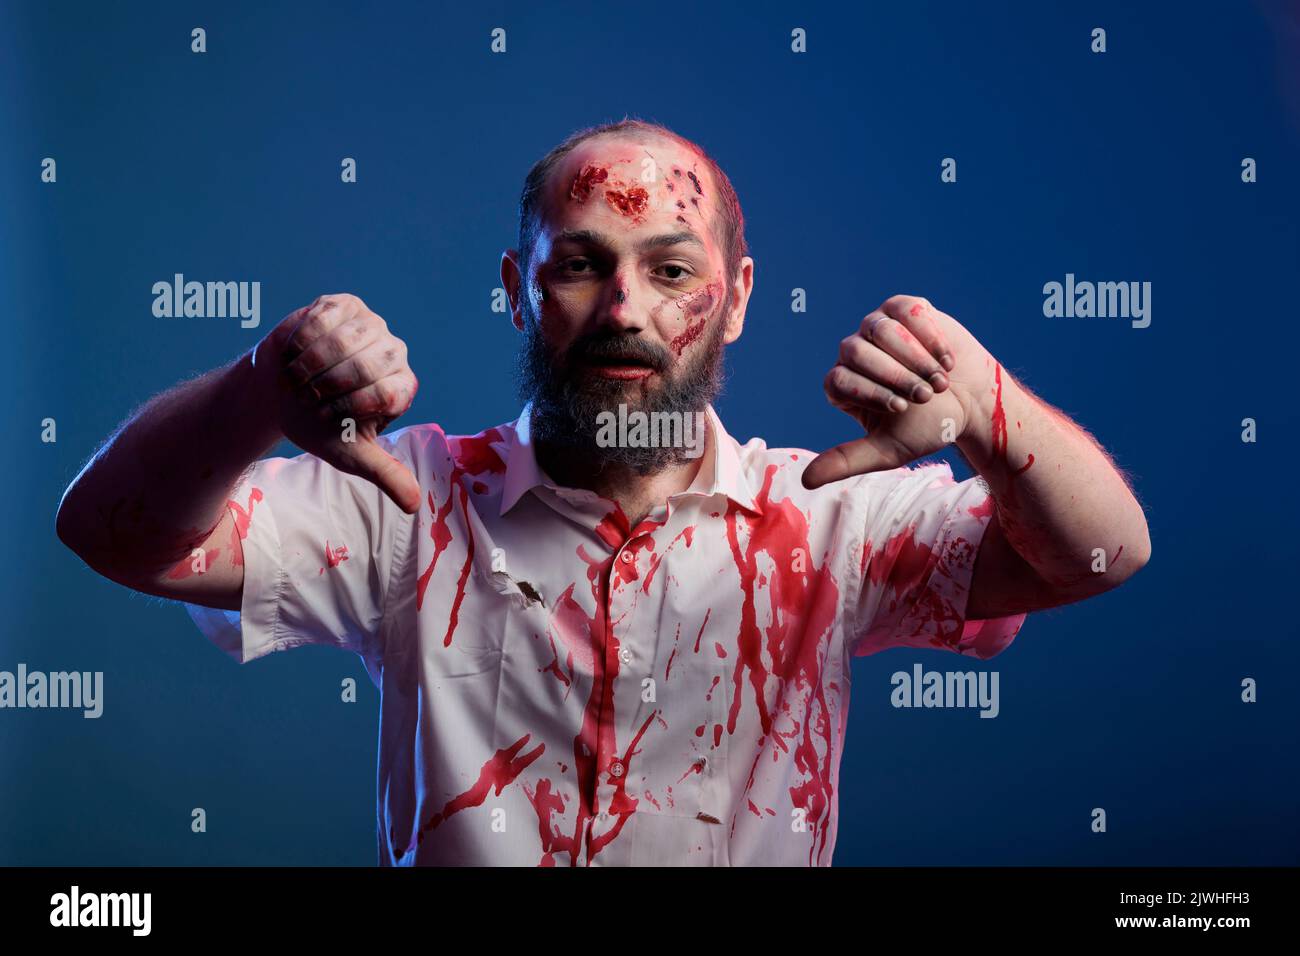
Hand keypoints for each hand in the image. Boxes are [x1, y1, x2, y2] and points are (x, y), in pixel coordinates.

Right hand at [253, 293, 421, 512]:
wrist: (279, 393)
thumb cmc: (318, 424)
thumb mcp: (351, 454)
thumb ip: (385, 474)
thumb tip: (414, 505)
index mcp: (401, 387)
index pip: (388, 392)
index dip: (350, 406)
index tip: (327, 416)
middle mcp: (394, 353)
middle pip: (371, 363)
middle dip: (330, 385)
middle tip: (308, 397)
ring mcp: (371, 325)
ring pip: (348, 338)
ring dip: (314, 362)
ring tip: (299, 378)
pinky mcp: (344, 305)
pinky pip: (326, 316)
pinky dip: (303, 338)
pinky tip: (295, 352)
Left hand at [802, 295, 996, 488]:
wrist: (972, 402)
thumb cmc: (927, 426)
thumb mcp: (887, 450)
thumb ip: (847, 461)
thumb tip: (806, 481)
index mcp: (843, 384)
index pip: (838, 380)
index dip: (869, 392)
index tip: (902, 408)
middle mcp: (854, 352)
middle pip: (855, 351)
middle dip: (894, 375)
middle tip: (926, 396)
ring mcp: (878, 327)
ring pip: (880, 329)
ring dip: (914, 356)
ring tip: (941, 380)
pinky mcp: (905, 308)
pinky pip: (906, 310)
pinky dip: (929, 335)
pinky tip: (947, 359)